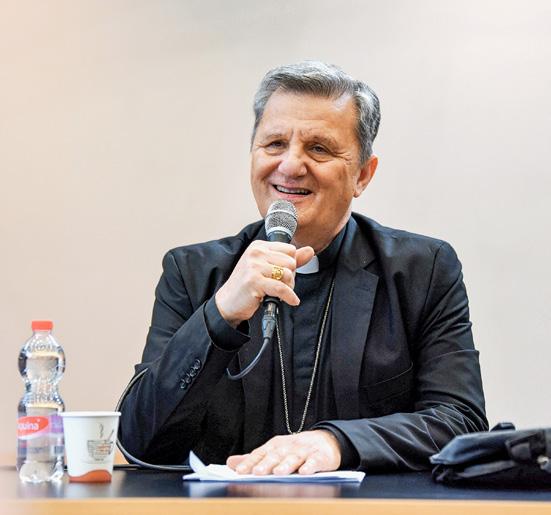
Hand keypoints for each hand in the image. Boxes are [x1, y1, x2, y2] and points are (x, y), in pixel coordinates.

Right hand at [215, 241, 314, 326]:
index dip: (291, 265)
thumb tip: (310, 251)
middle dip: (290, 277)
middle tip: (280, 286)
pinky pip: (282, 288)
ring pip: (288, 274)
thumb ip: (290, 259)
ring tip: (278, 293)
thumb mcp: (268, 268)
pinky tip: (291, 301)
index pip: (290, 249)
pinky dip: (289, 296)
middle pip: (291, 262)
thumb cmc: (247, 286)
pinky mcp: (254, 281)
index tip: (282, 275)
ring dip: (288, 287)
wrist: (228, 302)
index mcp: (258, 246)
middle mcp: (255, 253)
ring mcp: (253, 266)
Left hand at [226, 430, 341, 474]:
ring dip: (286, 464)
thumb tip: (231, 463)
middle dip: (266, 464)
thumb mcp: (274, 451)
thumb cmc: (296, 449)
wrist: (326, 440)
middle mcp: (288, 447)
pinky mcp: (321, 456)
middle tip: (257, 472)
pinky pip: (315, 461)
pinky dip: (310, 465)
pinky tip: (305, 472)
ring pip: (294, 458)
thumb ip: (254, 459)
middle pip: (276, 455)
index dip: (251, 462)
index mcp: (276, 446)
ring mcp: (305, 451)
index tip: (239, 471)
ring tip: (278, 472)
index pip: (261, 453)